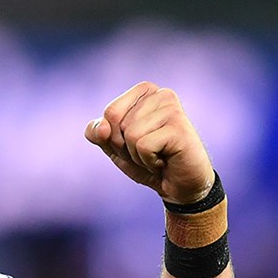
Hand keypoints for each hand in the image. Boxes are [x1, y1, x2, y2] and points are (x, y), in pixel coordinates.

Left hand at [85, 82, 214, 204]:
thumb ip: (97, 132)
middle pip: (118, 123)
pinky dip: (149, 161)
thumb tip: (103, 127)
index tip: (136, 143)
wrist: (179, 186)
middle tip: (149, 152)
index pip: (111, 112)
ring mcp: (173, 109)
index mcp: (146, 91)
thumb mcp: (114, 146)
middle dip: (126, 147)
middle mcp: (162, 94)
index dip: (114, 136)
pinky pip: (143, 146)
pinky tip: (165, 161)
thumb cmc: (149, 161)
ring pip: (130, 134)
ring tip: (158, 156)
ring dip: (138, 156)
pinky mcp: (179, 127)